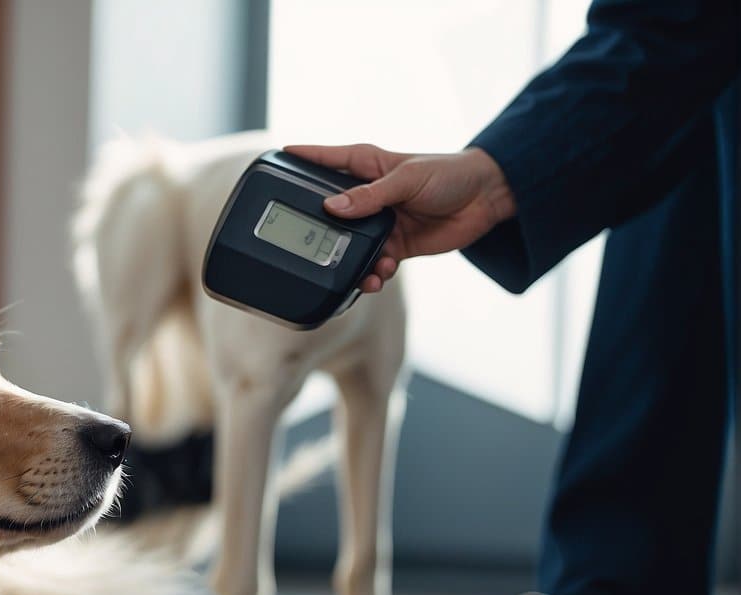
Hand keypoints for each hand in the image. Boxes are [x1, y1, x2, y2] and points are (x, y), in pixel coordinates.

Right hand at [283, 144, 516, 292]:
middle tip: (309, 245)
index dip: (297, 160)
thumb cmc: (448, 175)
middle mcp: (365, 194)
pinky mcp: (393, 245)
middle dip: (318, 230)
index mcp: (364, 166)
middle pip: (327, 212)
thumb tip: (332, 209)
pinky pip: (372, 264)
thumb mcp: (407, 179)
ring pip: (347, 245)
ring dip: (350, 262)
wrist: (486, 200)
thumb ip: (370, 196)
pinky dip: (374, 273)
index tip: (270, 163)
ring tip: (361, 272)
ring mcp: (377, 222)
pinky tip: (382, 274)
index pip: (321, 160)